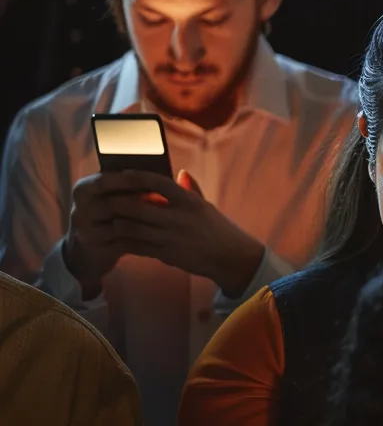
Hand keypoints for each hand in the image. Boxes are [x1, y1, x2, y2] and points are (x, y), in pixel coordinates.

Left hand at [70, 170, 265, 296]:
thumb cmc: (218, 228)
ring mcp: (171, 237)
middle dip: (117, 203)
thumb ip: (191, 189)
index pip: (157, 182)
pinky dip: (124, 241)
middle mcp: (179, 218)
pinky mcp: (166, 254)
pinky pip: (136, 246)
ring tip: (108, 219)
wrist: (231, 257)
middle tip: (104, 200)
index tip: (121, 174)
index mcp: (189, 201)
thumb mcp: (206, 206)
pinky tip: (118, 237)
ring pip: (131, 228)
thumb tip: (180, 172)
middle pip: (136, 207)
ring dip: (116, 224)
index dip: (136, 177)